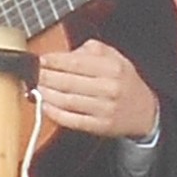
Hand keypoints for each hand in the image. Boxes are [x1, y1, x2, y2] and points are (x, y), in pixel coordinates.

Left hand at [37, 36, 159, 142]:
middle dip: (45, 77)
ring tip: (35, 87)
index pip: (76, 62)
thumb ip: (92, 50)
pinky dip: (55, 113)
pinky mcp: (100, 126)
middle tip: (31, 73)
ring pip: (67, 101)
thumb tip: (65, 54)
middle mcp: (109, 88)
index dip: (53, 61)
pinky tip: (45, 105)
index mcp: (113, 68)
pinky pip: (72, 120)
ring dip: (46, 94)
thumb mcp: (116, 57)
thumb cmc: (125, 82)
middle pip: (68, 82)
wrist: (145, 112)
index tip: (39, 60)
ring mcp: (104, 109)